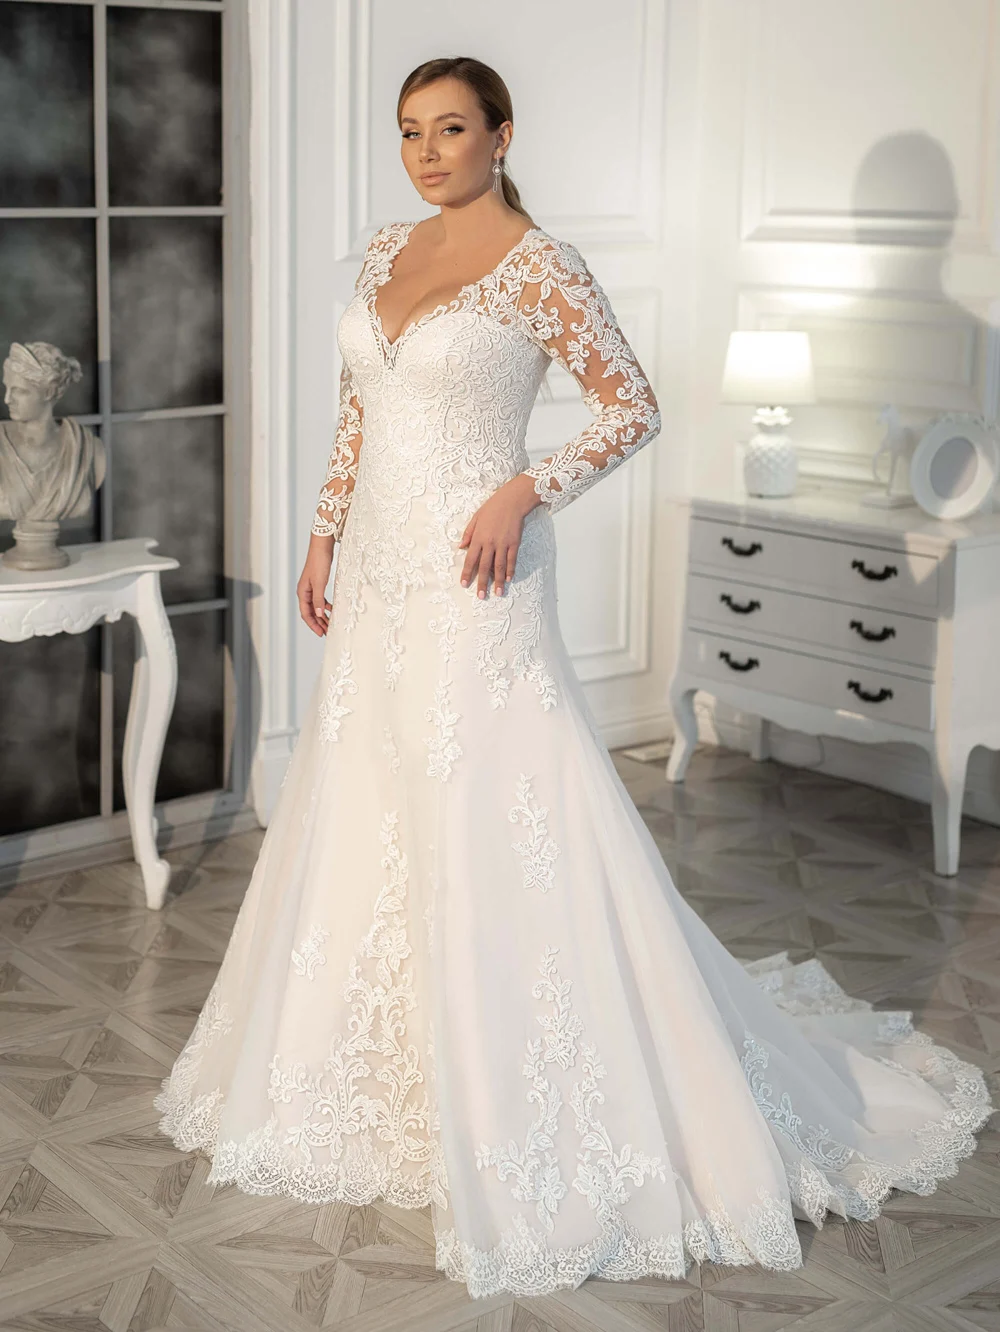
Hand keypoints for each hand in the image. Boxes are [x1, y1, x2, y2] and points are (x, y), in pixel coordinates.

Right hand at [297, 534, 333, 635]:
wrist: (321, 546)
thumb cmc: (319, 563)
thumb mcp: (320, 584)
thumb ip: (319, 600)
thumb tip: (319, 614)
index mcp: (302, 593)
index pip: (306, 614)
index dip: (313, 625)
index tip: (322, 634)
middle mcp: (305, 592)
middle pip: (310, 612)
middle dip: (318, 623)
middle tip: (328, 632)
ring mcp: (311, 588)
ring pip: (315, 606)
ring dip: (322, 616)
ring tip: (331, 624)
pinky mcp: (317, 584)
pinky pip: (320, 599)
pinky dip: (325, 606)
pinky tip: (332, 609)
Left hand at [458, 473, 540, 598]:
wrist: (512, 501)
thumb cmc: (492, 508)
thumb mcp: (475, 518)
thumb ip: (468, 534)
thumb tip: (460, 547)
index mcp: (478, 538)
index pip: (470, 559)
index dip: (467, 573)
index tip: (464, 584)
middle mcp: (490, 543)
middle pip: (484, 567)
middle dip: (482, 583)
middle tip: (481, 596)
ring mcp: (503, 544)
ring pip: (499, 567)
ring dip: (498, 581)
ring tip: (498, 593)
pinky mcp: (514, 543)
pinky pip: (511, 560)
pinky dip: (510, 570)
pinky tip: (508, 579)